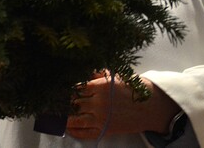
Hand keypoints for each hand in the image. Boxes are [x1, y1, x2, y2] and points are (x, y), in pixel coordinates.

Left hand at [65, 70, 179, 138]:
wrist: (151, 107)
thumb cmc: (134, 88)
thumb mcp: (116, 76)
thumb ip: (98, 73)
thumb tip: (83, 71)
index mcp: (100, 86)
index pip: (75, 87)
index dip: (65, 88)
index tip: (56, 88)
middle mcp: (98, 103)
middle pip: (73, 103)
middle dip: (62, 103)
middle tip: (52, 102)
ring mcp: (101, 118)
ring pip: (75, 119)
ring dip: (64, 118)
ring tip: (56, 116)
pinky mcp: (106, 130)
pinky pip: (86, 132)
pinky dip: (75, 131)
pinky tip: (68, 128)